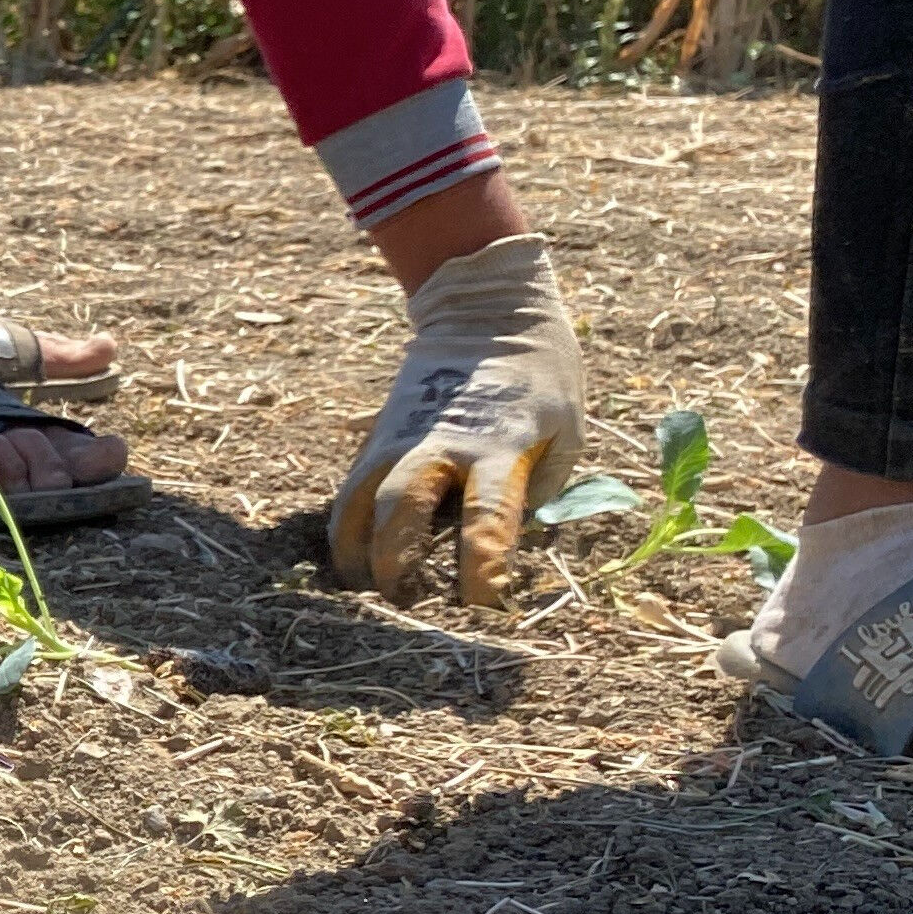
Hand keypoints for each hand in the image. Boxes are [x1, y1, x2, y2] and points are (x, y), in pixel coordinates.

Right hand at [333, 233, 586, 607]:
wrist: (486, 312)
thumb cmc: (541, 377)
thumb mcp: (567, 431)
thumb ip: (538, 491)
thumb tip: (506, 545)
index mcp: (500, 446)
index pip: (489, 516)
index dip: (483, 565)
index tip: (482, 602)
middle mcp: (440, 445)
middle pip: (398, 511)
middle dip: (394, 563)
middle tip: (402, 601)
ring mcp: (398, 439)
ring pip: (355, 504)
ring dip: (354, 552)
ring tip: (364, 588)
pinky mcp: (376, 437)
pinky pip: (349, 492)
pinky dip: (345, 528)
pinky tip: (353, 557)